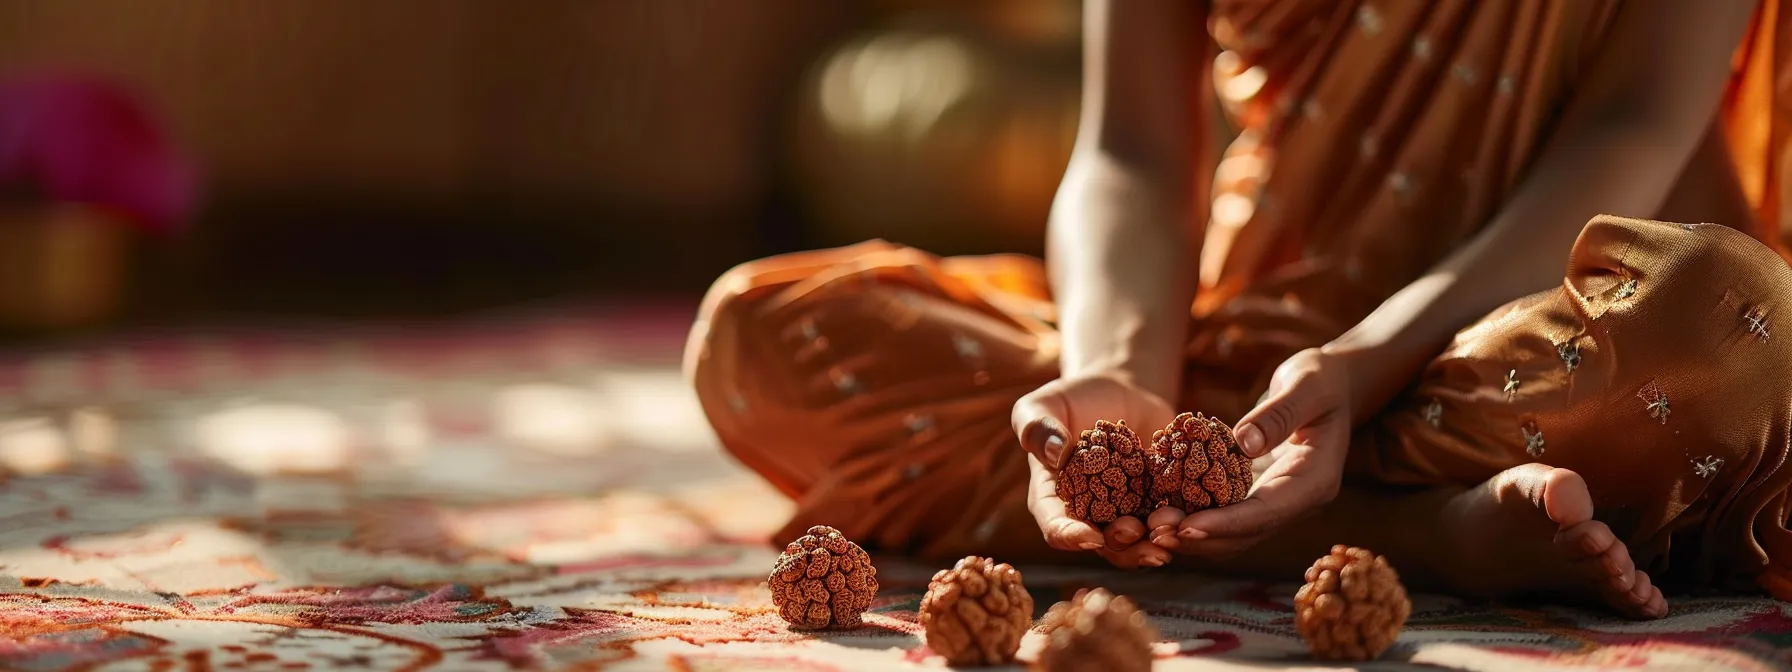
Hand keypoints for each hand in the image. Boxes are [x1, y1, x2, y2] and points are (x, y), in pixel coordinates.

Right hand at [1012, 373, 1175, 568]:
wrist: (1119, 393)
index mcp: (1052, 498)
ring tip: (1168, 534)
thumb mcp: (1045, 405)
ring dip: (1151, 543)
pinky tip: (1190, 521)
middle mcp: (1086, 515)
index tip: (1091, 536)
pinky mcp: (1152, 503)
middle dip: (1120, 545)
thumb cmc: (1072, 399)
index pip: (1055, 527)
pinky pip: (1163, 519)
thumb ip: (1037, 427)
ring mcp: (1122, 513)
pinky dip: (1176, 523)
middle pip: (1100, 543)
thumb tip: (1054, 453)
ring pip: (1135, 541)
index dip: (1071, 537)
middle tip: (1137, 531)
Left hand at [1170, 348, 1350, 557]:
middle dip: (1199, 536)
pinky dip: (1191, 517)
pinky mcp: (1256, 494)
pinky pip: (1223, 514)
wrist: (1331, 387)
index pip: (1267, 512)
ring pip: (1231, 534)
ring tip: (1147, 528)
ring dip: (1190, 535)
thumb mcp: (1307, 385)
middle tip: (1153, 531)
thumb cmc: (1321, 380)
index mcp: (1314, 480)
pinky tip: (1156, 510)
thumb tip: (1244, 442)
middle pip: (1245, 534)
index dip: (1226, 523)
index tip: (1186, 527)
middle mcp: (1296, 502)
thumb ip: (1279, 414)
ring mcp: (1276, 502)